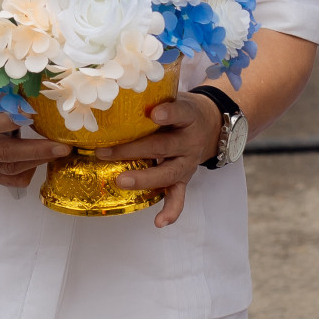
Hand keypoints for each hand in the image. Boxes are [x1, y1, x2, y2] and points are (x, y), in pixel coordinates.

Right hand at [0, 79, 69, 184]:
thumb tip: (19, 67)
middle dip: (36, 150)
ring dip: (37, 161)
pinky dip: (26, 172)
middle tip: (62, 146)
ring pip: (9, 168)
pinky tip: (41, 160)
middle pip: (2, 153)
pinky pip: (7, 179)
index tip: (32, 113)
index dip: (8, 120)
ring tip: (60, 152)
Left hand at [97, 92, 224, 228]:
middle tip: (106, 152)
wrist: (212, 126)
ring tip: (121, 181)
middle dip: (134, 150)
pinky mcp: (185, 179)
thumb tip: (110, 96)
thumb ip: (151, 99)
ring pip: (167, 173)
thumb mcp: (174, 98)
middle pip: (163, 146)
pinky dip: (171, 210)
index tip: (154, 113)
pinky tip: (159, 222)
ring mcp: (187, 162)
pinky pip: (179, 197)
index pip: (181, 112)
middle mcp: (189, 141)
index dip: (169, 113)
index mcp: (188, 116)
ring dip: (144, 179)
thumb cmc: (181, 110)